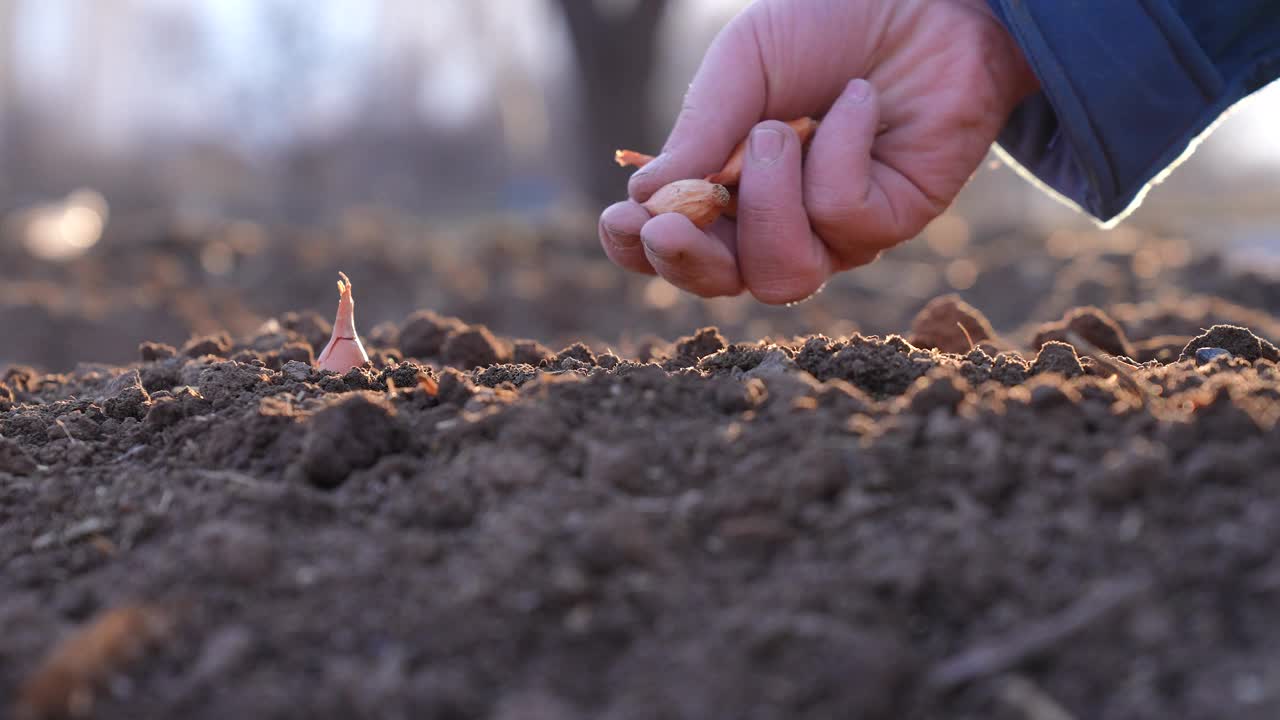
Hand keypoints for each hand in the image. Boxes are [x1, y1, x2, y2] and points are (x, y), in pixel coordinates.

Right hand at [599, 0, 1037, 303]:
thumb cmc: (825, 27)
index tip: (620, 221)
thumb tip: (641, 199)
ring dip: (768, 202)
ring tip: (778, 132)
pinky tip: (858, 101)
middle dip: (689, 263)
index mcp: (723, 185)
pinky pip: (842, 218)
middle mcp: (774, 221)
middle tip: (669, 225)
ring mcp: (832, 232)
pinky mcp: (889, 222)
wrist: (922, 0)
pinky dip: (840, 152)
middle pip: (722, 284)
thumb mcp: (744, 64)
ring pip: (782, 274)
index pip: (671, 246)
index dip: (639, 249)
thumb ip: (700, 130)